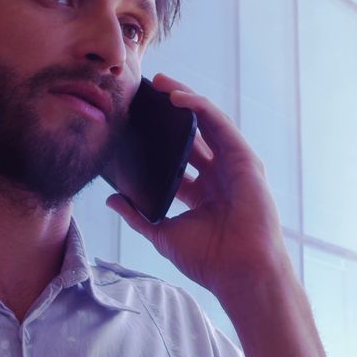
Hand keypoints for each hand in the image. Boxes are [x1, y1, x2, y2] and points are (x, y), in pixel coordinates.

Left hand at [105, 73, 289, 295]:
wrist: (240, 272)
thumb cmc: (209, 259)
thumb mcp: (162, 233)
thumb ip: (137, 215)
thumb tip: (111, 199)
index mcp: (202, 192)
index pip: (179, 157)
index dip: (159, 138)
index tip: (137, 122)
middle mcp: (219, 175)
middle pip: (193, 134)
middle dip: (171, 112)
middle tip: (147, 92)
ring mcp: (234, 166)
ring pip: (208, 122)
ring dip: (185, 99)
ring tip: (160, 83)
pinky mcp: (245, 159)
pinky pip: (220, 125)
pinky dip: (200, 107)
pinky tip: (178, 97)